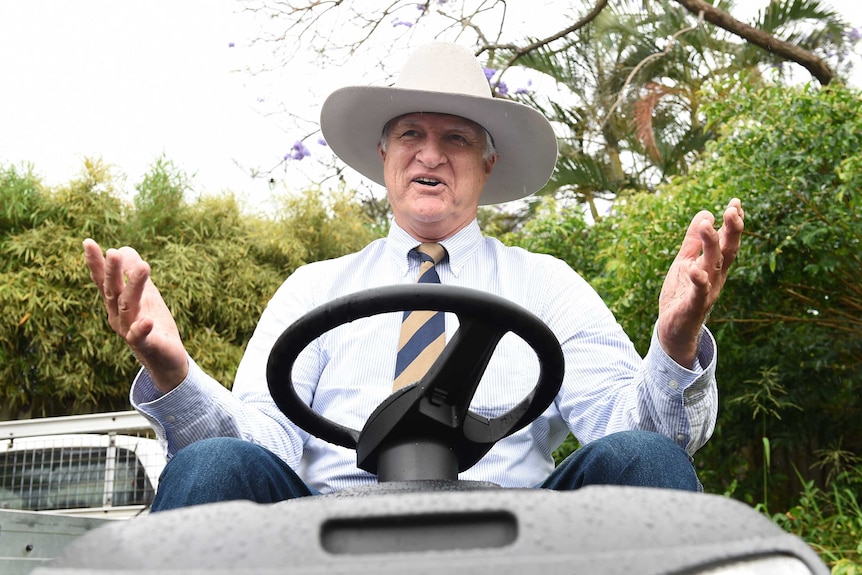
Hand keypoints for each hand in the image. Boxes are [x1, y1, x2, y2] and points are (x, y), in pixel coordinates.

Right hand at [83, 239, 188, 392]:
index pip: (104, 281)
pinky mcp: (147, 345)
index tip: (88, 242)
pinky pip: (141, 337)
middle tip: (113, 252)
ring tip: (144, 266)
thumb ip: (134, 273)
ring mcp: (130, 331)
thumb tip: (124, 249)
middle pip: (113, 292)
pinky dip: (141, 329)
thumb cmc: (153, 324)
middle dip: (112, 273)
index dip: (95, 263)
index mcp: (116, 303)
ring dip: (135, 287)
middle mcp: (117, 316)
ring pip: (129, 307)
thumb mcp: (145, 294)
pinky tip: (146, 321)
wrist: (167, 359)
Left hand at [657, 198, 744, 367]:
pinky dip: (698, 281)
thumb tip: (705, 213)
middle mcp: (715, 278)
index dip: (733, 224)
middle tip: (732, 209)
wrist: (673, 330)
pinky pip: (698, 293)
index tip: (736, 203)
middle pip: (727, 251)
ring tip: (706, 226)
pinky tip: (694, 269)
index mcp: (714, 266)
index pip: (727, 242)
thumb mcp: (685, 262)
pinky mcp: (693, 306)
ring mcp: (706, 292)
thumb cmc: (681, 294)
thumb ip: (693, 241)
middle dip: (731, 231)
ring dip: (711, 246)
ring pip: (713, 266)